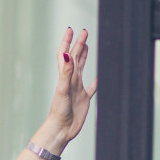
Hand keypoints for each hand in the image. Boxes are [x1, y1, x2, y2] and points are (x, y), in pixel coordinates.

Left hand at [48, 25, 96, 143]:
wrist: (61, 130)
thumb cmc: (59, 112)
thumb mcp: (63, 89)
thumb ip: (66, 71)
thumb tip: (66, 54)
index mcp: (65, 77)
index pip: (65, 55)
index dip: (67, 42)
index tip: (71, 29)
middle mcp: (71, 81)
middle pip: (75, 58)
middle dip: (78, 44)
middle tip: (84, 32)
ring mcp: (77, 89)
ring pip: (81, 69)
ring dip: (84, 57)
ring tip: (87, 46)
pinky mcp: (84, 99)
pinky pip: (92, 88)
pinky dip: (96, 81)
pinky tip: (99, 77)